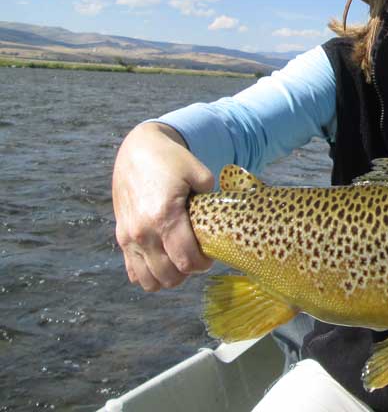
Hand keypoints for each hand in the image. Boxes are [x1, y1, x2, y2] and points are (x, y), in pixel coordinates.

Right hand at [112, 122, 213, 291]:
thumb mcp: (199, 172)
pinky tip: (162, 261)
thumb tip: (223, 219)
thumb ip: (212, 198)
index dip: (203, 264)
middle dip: (189, 271)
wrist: (137, 151)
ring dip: (169, 277)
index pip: (186, 260)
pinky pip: (134, 272)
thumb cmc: (170, 160)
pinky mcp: (120, 237)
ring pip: (150, 281)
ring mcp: (128, 237)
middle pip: (170, 276)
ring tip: (180, 261)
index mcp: (164, 216)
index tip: (210, 256)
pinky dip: (149, 274)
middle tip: (198, 257)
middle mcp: (143, 232)